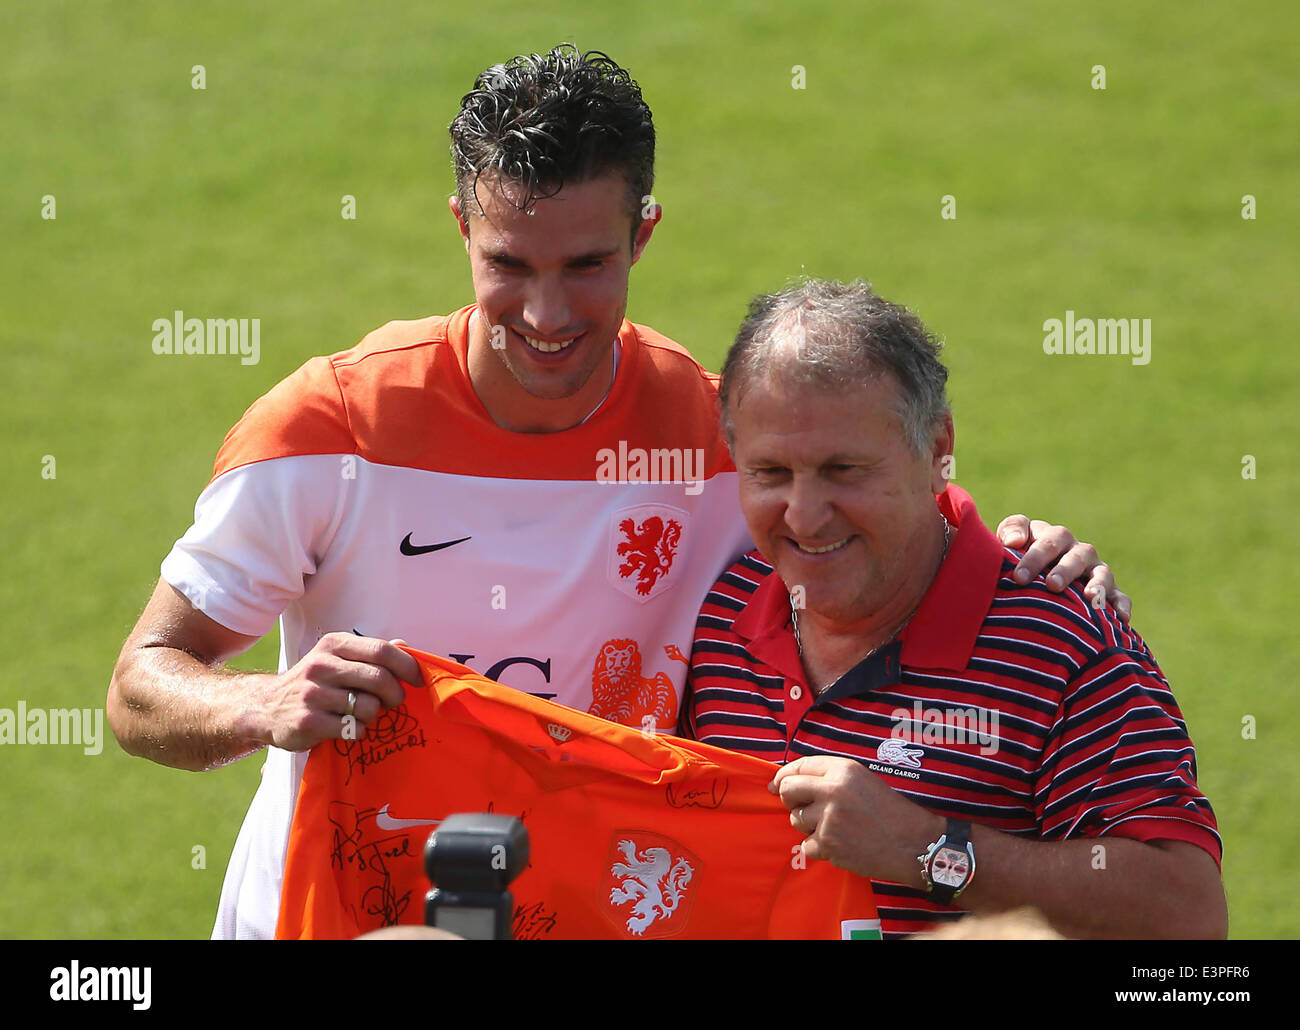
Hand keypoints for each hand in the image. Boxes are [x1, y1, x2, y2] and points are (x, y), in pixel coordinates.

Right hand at [255, 633, 420, 750]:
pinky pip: (353, 729)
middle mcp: (321, 665)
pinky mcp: (308, 721)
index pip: (382, 650)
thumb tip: (405, 645)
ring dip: (373, 715)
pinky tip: (345, 726)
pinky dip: (358, 731)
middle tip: (393, 702)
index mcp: (333, 644)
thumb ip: (370, 653)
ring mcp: (312, 694)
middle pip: (380, 679)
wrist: (266, 707)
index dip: (407, 666)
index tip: (418, 679)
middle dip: (395, 694)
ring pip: (369, 707)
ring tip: (360, 714)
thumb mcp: (337, 658)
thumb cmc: (314, 682)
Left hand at [770, 755, 940, 883]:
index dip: (784, 776)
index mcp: (843, 770)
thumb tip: (783, 783)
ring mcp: (829, 819)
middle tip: (803, 807)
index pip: (799, 766)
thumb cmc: (889, 810)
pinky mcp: (829, 844)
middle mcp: (833, 790)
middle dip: (790, 799)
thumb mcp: (862, 780)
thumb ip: (828, 777)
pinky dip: (819, 848)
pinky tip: (840, 844)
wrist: (913, 843)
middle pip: (789, 790)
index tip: (777, 784)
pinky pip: (807, 846)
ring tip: (835, 827)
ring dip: (808, 826)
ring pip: (796, 820)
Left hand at [995, 515, 1131, 622]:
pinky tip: (1120, 618)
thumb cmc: (1016, 562)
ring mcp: (1095, 570)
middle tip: (1052, 586)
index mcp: (1053, 537)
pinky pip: (1119, 596)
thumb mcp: (1007, 545)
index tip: (1019, 578)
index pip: (1047, 539)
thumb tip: (1014, 541)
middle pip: (1076, 555)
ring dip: (1097, 584)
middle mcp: (1077, 551)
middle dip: (1064, 570)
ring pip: (1101, 573)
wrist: (1032, 583)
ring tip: (1090, 598)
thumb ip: (1009, 533)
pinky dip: (1121, 605)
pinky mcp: (1109, 591)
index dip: (1034, 556)